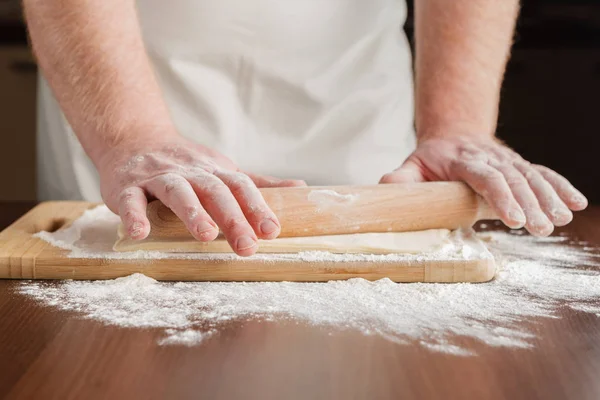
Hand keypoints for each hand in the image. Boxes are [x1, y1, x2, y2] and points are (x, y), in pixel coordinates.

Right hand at [97, 135, 305, 255]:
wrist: (134, 138)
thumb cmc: (186, 165)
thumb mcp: (222, 170)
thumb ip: (258, 183)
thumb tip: (300, 187)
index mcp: (215, 171)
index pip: (241, 186)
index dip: (257, 207)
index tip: (273, 231)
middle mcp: (190, 172)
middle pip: (214, 191)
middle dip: (233, 217)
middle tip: (247, 245)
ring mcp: (158, 177)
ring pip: (177, 191)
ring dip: (192, 212)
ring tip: (206, 235)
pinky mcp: (126, 185)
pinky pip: (130, 199)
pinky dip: (134, 215)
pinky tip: (140, 234)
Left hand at [380, 136, 587, 235]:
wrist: (453, 134)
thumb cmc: (430, 158)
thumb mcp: (411, 165)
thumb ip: (400, 179)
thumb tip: (383, 188)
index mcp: (462, 160)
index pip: (485, 177)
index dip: (501, 196)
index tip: (513, 219)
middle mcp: (489, 158)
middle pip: (513, 179)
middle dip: (530, 204)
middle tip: (541, 228)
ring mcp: (507, 160)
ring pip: (531, 177)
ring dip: (549, 198)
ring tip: (561, 220)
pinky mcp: (518, 165)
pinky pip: (542, 173)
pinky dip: (561, 187)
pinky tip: (577, 203)